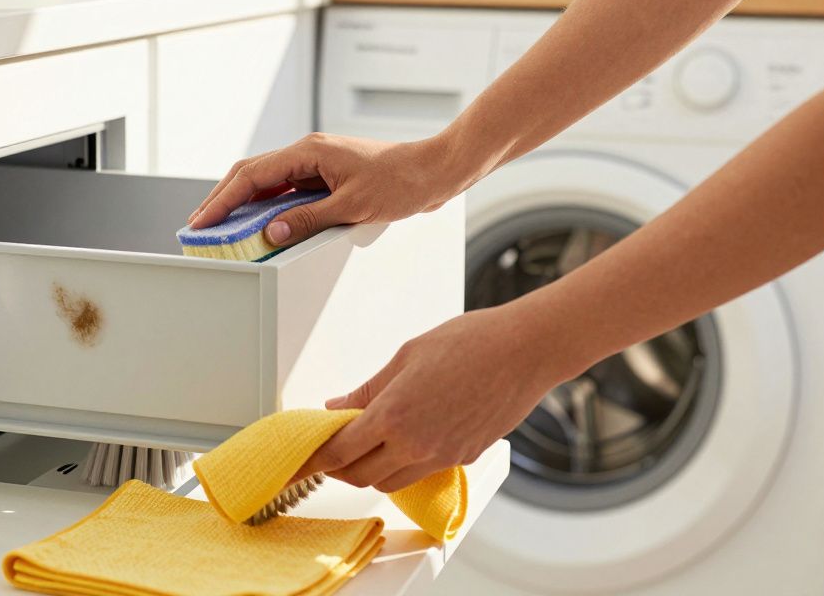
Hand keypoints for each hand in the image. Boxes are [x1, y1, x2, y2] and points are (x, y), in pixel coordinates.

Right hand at [187, 132, 467, 247]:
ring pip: (269, 182)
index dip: (222, 200)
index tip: (202, 221)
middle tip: (201, 226)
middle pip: (252, 174)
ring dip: (246, 204)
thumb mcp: (351, 207)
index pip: (252, 175)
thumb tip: (271, 233)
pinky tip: (262, 225)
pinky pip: (289, 190)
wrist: (435, 171)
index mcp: (309, 152)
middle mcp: (309, 152)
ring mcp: (317, 163)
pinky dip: (271, 207)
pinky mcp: (327, 175)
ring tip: (224, 229)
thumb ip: (307, 221)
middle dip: (224, 200)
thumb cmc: (402, 182)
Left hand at [291, 305, 582, 492]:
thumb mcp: (406, 356)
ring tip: (362, 445)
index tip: (297, 463)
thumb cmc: (471, 342)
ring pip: (390, 481)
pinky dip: (401, 465)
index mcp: (394, 415)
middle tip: (328, 449)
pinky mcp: (463, 458)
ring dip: (369, 470)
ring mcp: (442, 456)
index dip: (313, 460)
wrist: (526, 351)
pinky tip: (401, 442)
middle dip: (338, 468)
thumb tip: (337, 408)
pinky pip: (420, 473)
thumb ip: (368, 389)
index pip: (339, 451)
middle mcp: (416, 445)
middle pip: (360, 476)